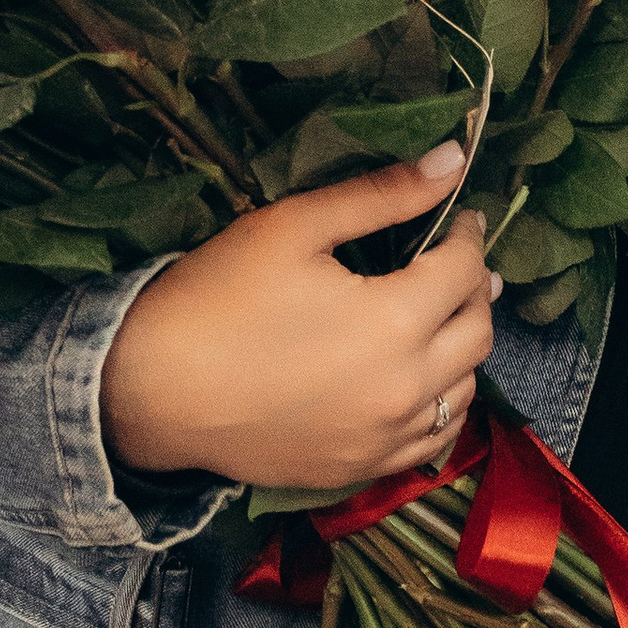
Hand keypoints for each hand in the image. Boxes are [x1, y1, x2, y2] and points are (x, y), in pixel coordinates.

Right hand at [100, 147, 497, 492]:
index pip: (464, 271)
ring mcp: (384, 437)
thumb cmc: (216, 298)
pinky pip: (433, 439)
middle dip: (475, 289)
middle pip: (478, 332)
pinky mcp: (360, 468)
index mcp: (394, 321)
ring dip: (463, 348)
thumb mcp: (294, 227)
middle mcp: (405, 388)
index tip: (459, 217)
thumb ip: (381, 195)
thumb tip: (452, 159)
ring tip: (440, 315)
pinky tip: (420, 379)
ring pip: (465, 390)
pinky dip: (441, 403)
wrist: (149, 393)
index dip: (468, 235)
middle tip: (454, 262)